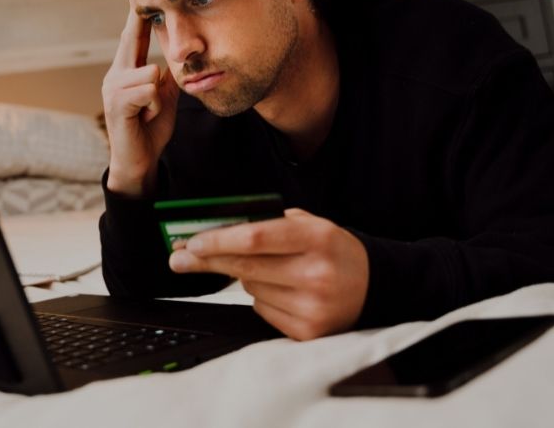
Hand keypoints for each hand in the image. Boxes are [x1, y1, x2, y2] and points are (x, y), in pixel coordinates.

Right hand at [102, 7, 179, 195]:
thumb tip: (176, 57)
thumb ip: (167, 77)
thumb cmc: (150, 130)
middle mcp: (114, 74)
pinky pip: (148, 90)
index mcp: (126, 71)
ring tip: (150, 113)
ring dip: (158, 97)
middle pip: (130, 39)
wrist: (139, 162)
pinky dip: (154, 106)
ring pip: (150, 73)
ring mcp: (112, 88)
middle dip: (138, 19)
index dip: (134, 12)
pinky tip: (145, 118)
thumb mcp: (165, 98)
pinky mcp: (116, 103)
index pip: (131, 36)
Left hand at [168, 208, 368, 339]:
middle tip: (180, 258)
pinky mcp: (307, 331)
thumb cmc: (333, 250)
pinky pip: (262, 310)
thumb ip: (270, 223)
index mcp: (317, 238)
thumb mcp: (311, 225)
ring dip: (246, 277)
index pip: (256, 237)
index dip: (219, 240)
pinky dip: (262, 298)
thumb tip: (217, 229)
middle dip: (207, 261)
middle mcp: (316, 273)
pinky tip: (283, 291)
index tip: (192, 241)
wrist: (373, 287)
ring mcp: (313, 306)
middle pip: (245, 266)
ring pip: (251, 289)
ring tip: (272, 271)